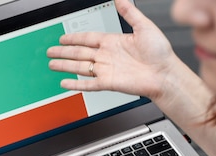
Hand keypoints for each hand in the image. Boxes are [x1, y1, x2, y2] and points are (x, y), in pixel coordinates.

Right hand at [47, 0, 176, 100]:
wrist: (165, 74)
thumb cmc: (159, 53)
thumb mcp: (144, 26)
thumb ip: (129, 12)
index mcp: (113, 42)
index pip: (88, 38)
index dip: (74, 37)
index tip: (63, 37)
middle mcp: (107, 56)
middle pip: (79, 52)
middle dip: (63, 51)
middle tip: (50, 51)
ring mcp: (106, 70)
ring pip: (80, 67)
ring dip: (65, 65)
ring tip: (52, 64)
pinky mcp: (108, 83)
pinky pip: (88, 84)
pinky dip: (75, 84)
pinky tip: (65, 83)